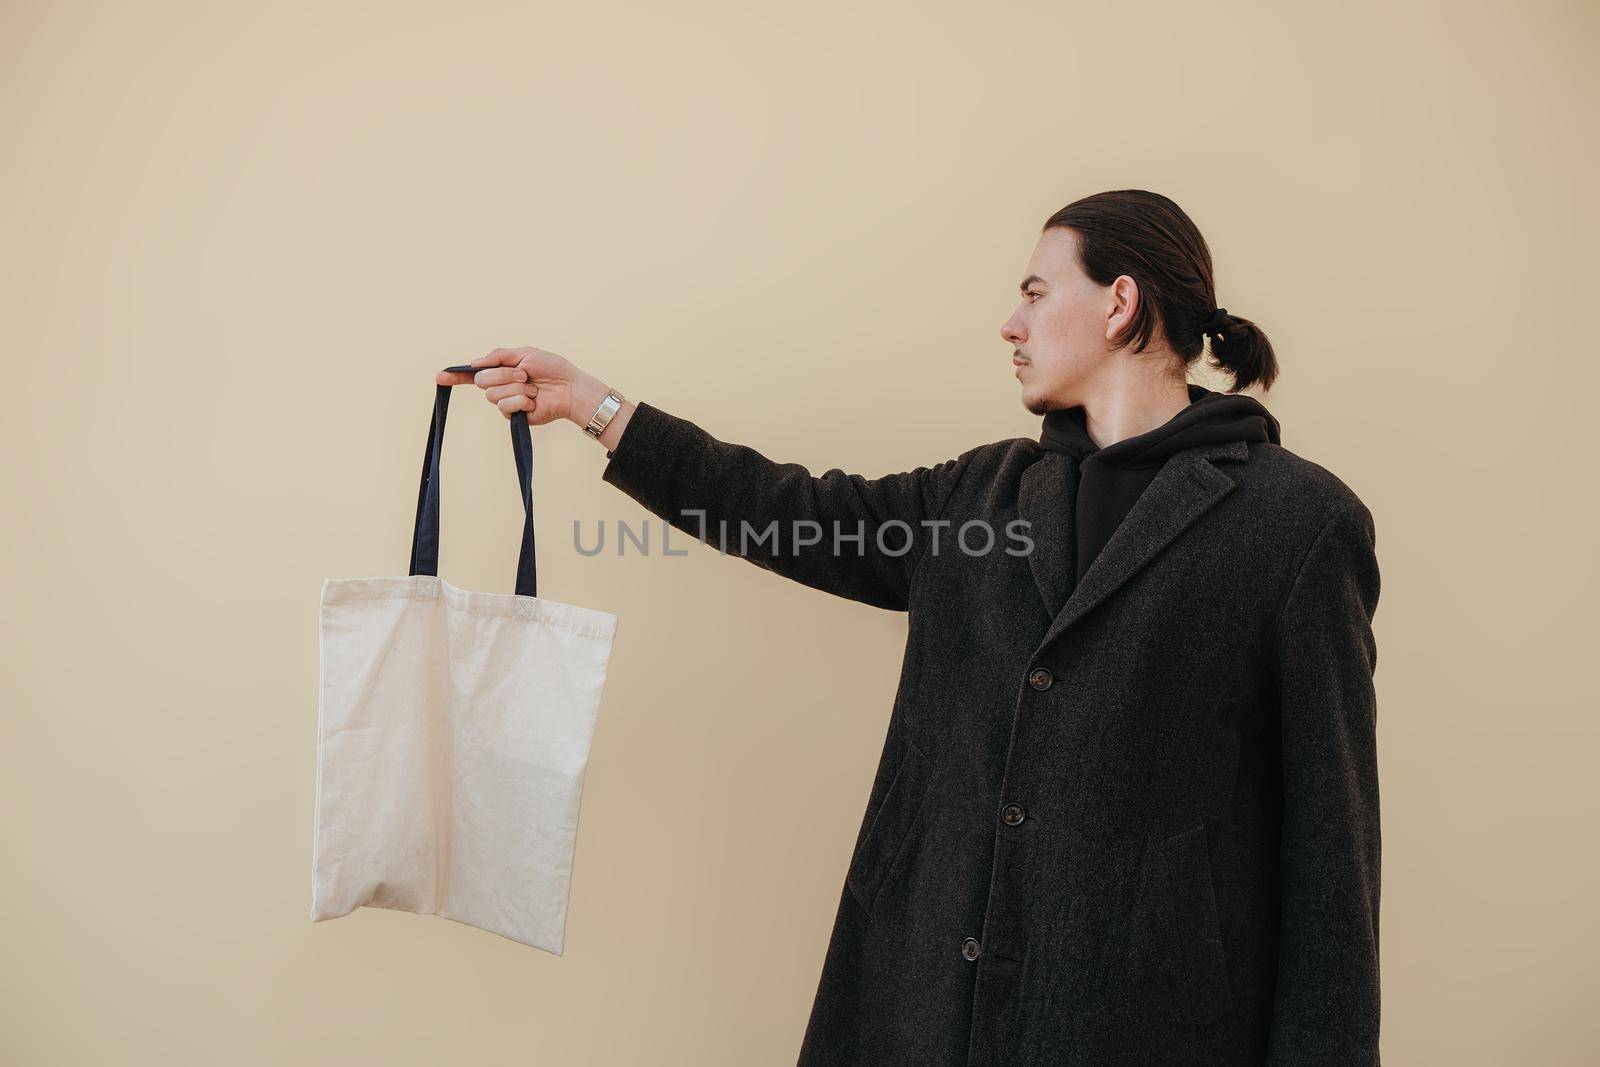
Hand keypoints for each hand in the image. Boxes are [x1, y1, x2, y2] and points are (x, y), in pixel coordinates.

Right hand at [435, 346, 582, 426]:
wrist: (569, 388)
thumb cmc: (552, 369)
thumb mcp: (524, 354)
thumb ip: (498, 356)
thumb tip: (475, 362)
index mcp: (501, 371)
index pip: (473, 374)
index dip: (456, 376)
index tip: (439, 376)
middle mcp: (500, 387)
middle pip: (482, 381)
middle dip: (503, 375)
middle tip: (524, 375)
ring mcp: (506, 402)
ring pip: (493, 395)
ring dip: (516, 388)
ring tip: (533, 388)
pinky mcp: (514, 416)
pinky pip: (505, 406)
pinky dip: (521, 401)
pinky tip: (534, 401)